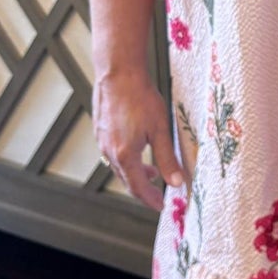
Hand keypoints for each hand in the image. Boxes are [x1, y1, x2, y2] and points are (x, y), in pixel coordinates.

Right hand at [93, 68, 186, 213]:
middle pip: (126, 180)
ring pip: (119, 167)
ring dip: (135, 173)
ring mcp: (102, 141)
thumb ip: (167, 158)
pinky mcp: (100, 130)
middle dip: (143, 189)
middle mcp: (110, 151)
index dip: (150, 199)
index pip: (137, 188)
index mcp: (125, 155)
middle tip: (158, 193)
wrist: (118, 73)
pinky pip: (112, 153)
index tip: (160, 206)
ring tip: (151, 170)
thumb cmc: (140, 98)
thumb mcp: (160, 130)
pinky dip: (126, 159)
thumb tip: (177, 181)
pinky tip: (136, 149)